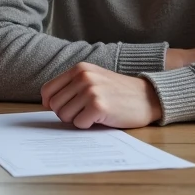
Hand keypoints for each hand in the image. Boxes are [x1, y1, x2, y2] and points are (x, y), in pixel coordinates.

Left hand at [40, 62, 160, 129]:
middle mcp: (83, 76)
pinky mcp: (98, 106)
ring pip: (64, 116)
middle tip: (84, 112)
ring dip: (77, 120)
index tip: (62, 109)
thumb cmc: (118, 92)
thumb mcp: (94, 79)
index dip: (50, 104)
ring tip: (94, 113)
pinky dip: (88, 126)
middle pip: (54, 105)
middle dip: (67, 114)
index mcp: (79, 69)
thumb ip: (72, 86)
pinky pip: (78, 124)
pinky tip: (101, 118)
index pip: (47, 90)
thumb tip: (47, 103)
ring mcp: (90, 90)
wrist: (148, 97)